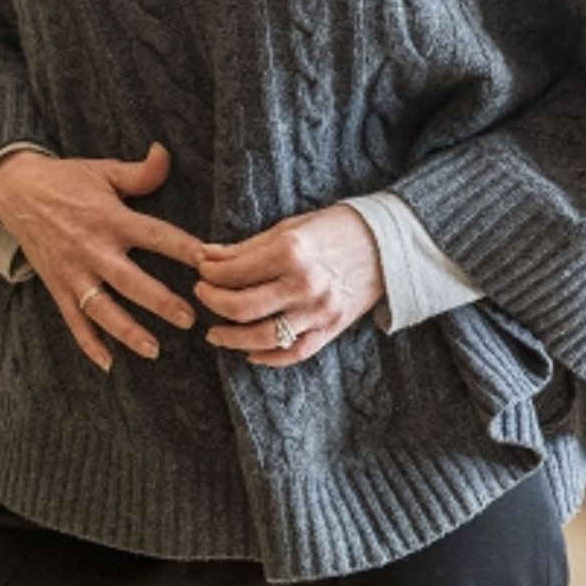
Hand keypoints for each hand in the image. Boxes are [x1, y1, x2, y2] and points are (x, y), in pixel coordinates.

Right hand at [0, 142, 202, 371]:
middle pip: (130, 281)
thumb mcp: (102, 170)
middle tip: (189, 318)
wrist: (15, 191)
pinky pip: (73, 321)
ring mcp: (72, 272)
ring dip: (128, 331)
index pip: (154, 235)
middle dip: (161, 302)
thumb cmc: (65, 180)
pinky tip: (107, 363)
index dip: (184, 248)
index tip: (212, 262)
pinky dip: (88, 344)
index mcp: (109, 217)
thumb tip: (166, 153)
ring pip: (102, 309)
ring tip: (154, 350)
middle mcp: (91, 248)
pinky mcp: (57, 286)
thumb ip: (139, 172)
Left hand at [194, 203, 383, 365]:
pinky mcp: (332, 330)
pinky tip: (250, 352)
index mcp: (291, 252)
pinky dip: (269, 358)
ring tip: (214, 333)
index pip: (235, 271)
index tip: (200, 268)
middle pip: (243, 307)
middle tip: (201, 294)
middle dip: (213, 302)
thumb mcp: (288, 228)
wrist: (385, 246)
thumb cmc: (332, 229)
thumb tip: (206, 256)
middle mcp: (304, 285)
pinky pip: (295, 353)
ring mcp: (319, 311)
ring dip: (232, 338)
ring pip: (264, 337)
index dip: (209, 272)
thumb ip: (246, 247)